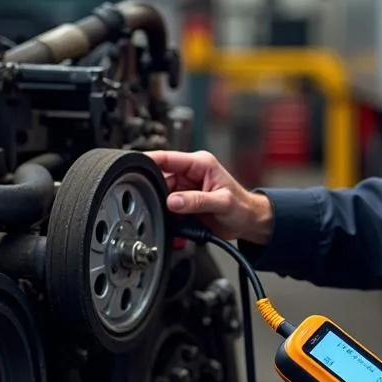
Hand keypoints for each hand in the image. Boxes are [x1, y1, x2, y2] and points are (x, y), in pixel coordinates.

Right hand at [145, 150, 272, 242]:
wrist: (249, 222)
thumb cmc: (242, 207)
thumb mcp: (222, 203)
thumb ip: (197, 201)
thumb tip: (173, 201)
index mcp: (200, 164)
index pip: (167, 158)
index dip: (148, 161)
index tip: (132, 167)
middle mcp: (191, 173)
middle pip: (160, 178)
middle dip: (156, 193)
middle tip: (158, 206)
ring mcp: (186, 188)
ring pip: (162, 194)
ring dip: (163, 207)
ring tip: (175, 218)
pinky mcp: (184, 202)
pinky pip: (168, 207)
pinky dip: (168, 217)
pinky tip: (176, 224)